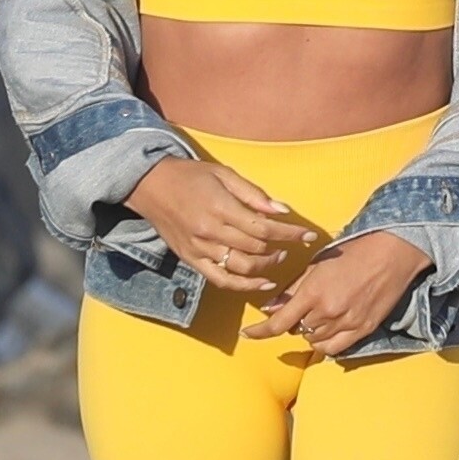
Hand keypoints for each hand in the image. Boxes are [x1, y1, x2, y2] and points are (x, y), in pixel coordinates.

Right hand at [127, 157, 311, 292]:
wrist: (149, 185)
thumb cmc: (189, 175)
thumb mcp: (223, 174)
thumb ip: (253, 194)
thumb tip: (282, 210)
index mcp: (220, 207)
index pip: (264, 226)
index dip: (290, 233)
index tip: (309, 235)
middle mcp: (210, 231)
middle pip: (256, 248)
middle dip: (280, 248)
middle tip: (291, 244)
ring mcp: (200, 248)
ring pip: (242, 267)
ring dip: (266, 267)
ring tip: (277, 259)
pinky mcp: (191, 259)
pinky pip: (221, 280)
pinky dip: (244, 286)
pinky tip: (261, 284)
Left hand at [246, 230, 432, 356]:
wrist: (392, 253)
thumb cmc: (354, 252)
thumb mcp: (317, 265)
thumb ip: (292, 289)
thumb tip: (270, 307)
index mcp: (314, 292)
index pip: (279, 322)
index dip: (260, 331)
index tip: (248, 334)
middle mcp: (329, 311)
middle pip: (297, 330)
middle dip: (294, 321)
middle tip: (303, 306)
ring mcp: (347, 323)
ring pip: (315, 341)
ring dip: (310, 331)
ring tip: (320, 314)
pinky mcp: (364, 329)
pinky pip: (335, 349)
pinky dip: (326, 343)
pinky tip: (328, 331)